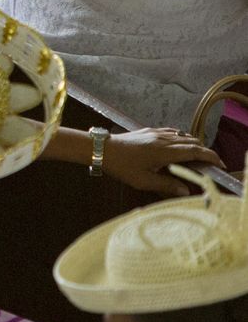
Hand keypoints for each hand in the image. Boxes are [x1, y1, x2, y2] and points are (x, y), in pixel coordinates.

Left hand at [103, 128, 222, 195]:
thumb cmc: (121, 166)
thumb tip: (185, 190)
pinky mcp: (148, 131)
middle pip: (191, 142)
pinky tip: (179, 145)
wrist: (101, 149)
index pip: (194, 151)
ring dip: (193, 144)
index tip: (219, 164)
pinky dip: (181, 138)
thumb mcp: (143, 181)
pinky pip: (171, 132)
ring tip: (198, 156)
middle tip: (212, 164)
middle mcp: (163, 139)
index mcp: (165, 151)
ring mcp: (155, 133)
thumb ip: (166, 185)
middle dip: (205, 152)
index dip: (210, 157)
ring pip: (182, 135)